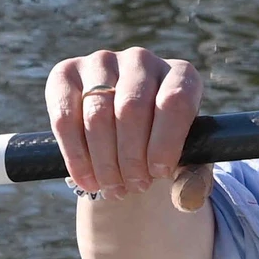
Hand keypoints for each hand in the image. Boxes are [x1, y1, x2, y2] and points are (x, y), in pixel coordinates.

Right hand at [44, 46, 211, 209]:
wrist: (126, 129)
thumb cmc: (162, 143)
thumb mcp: (186, 156)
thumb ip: (193, 177)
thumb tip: (188, 198)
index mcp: (180, 74)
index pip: (174, 101)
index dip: (165, 141)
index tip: (159, 173)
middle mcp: (141, 60)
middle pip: (132, 109)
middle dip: (131, 157)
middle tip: (133, 187)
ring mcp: (102, 61)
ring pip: (97, 114)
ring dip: (104, 160)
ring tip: (112, 188)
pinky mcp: (66, 73)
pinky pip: (65, 117)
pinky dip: (75, 155)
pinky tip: (86, 179)